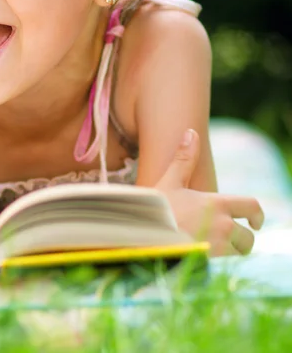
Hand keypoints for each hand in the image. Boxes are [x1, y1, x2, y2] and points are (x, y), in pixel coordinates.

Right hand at [156, 129, 264, 255]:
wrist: (139, 239)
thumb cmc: (154, 209)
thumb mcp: (169, 181)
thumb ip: (184, 159)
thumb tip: (191, 132)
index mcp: (216, 203)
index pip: (252, 206)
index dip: (257, 215)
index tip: (254, 222)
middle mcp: (223, 226)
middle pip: (248, 238)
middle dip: (240, 239)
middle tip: (225, 237)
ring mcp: (217, 247)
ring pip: (235, 252)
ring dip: (226, 250)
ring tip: (204, 244)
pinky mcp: (208, 264)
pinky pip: (220, 264)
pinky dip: (212, 259)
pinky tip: (194, 253)